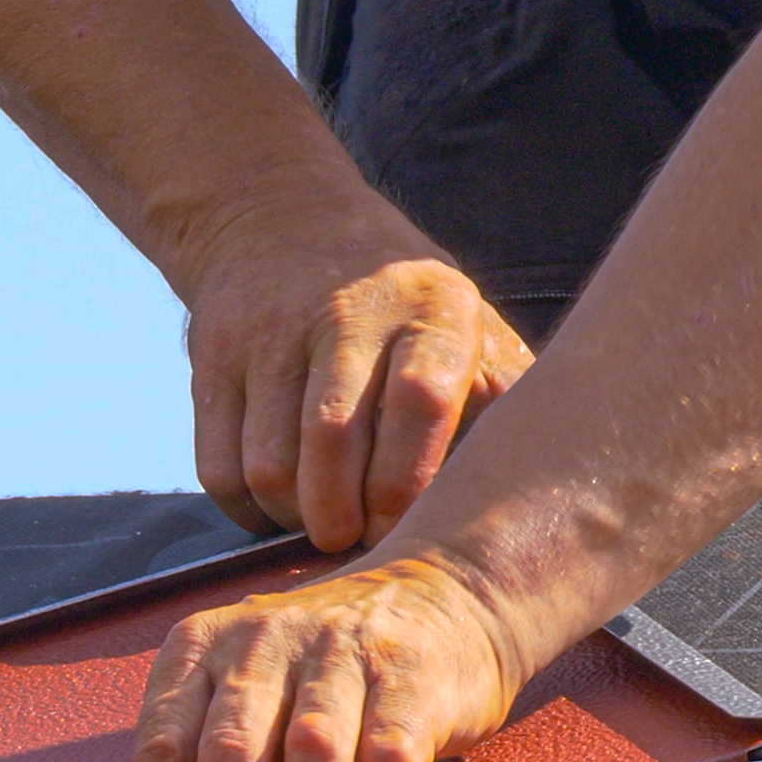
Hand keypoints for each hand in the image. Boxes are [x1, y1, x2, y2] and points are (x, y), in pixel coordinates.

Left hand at [125, 555, 525, 761]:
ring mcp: (340, 653)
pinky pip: (389, 761)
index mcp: (199, 648)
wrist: (441, 595)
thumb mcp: (241, 694)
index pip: (162, 750)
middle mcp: (262, 642)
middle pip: (233, 757)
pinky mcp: (410, 676)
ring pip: (312, 760)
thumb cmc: (316, 675)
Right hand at [177, 189, 531, 551]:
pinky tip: (277, 505)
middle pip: (333, 440)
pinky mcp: (211, 354)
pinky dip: (246, 509)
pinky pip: (219, 468)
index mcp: (430, 309)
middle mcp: (348, 311)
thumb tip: (549, 496)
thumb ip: (505, 401)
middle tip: (356, 542)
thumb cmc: (400, 309)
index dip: (408, 480)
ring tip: (321, 522)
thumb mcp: (467, 327)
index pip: (420, 399)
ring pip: (269, 466)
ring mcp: (270, 330)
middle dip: (343, 518)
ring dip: (293, 518)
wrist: (281, 219)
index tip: (402, 529)